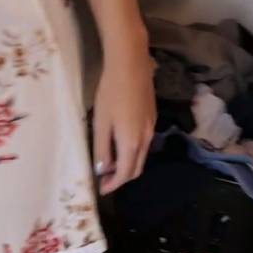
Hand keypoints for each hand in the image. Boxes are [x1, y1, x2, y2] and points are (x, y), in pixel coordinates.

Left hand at [92, 45, 155, 193]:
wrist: (131, 64)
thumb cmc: (111, 92)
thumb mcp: (100, 123)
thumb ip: (102, 149)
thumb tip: (103, 170)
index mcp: (132, 143)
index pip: (125, 174)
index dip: (113, 185)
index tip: (101, 189)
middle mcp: (146, 139)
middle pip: (137, 169)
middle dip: (121, 178)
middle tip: (104, 178)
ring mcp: (151, 128)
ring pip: (142, 156)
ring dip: (127, 165)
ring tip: (110, 163)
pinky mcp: (152, 117)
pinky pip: (144, 144)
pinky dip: (133, 152)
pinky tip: (120, 143)